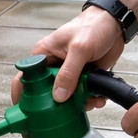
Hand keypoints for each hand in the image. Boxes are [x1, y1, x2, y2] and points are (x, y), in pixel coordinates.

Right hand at [10, 7, 124, 108]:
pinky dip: (89, 100)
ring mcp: (67, 75)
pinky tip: (97, 98)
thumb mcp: (79, 48)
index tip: (27, 112)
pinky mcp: (81, 79)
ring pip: (65, 98)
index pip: (25, 78)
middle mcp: (52, 67)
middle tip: (65, 111)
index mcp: (43, 56)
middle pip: (45, 93)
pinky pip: (80, 96)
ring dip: (77, 104)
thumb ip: (68, 72)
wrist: (114, 24)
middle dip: (56, 105)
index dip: (23, 96)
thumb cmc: (93, 26)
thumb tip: (58, 96)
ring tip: (89, 102)